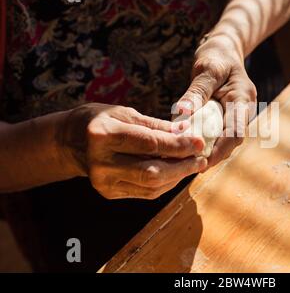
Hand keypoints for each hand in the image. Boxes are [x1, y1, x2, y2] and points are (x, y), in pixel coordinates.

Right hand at [57, 103, 206, 199]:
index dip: (178, 145)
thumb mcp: (126, 113)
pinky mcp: (109, 193)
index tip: (199, 142)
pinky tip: (177, 173)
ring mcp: (103, 182)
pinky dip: (166, 184)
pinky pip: (145, 193)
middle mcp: (101, 162)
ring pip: (151, 186)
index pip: (149, 144)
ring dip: (177, 177)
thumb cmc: (100, 121)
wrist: (70, 142)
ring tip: (193, 164)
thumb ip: (156, 126)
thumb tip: (187, 132)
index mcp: (102, 134)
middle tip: (201, 158)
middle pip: (152, 171)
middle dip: (182, 166)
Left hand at [176, 35, 256, 167]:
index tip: (201, 161)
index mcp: (243, 99)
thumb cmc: (216, 55)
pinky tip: (190, 147)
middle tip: (189, 165)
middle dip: (213, 155)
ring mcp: (237, 115)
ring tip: (187, 160)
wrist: (225, 49)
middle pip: (232, 141)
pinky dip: (206, 141)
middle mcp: (243, 111)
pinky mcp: (228, 116)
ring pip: (226, 140)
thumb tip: (182, 114)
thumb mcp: (206, 69)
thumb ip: (196, 93)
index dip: (220, 150)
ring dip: (209, 150)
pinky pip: (219, 133)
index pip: (236, 132)